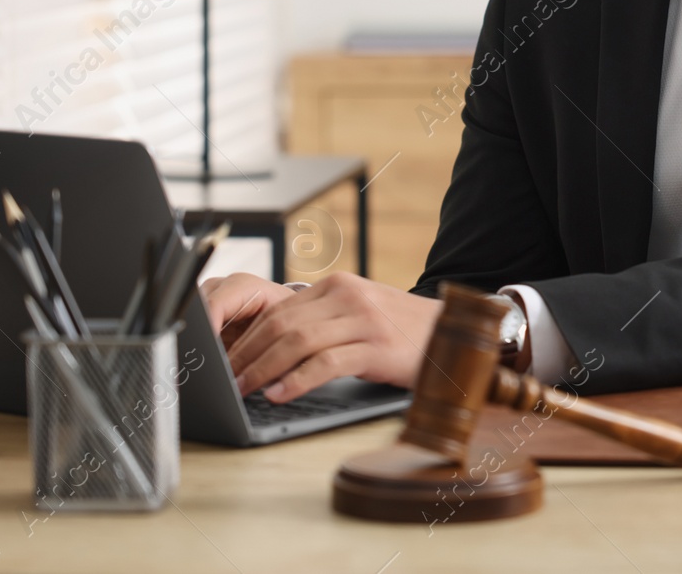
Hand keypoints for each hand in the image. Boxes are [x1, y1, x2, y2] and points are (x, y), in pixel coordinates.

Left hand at [203, 270, 443, 402]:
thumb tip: (274, 346)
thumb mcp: (360, 314)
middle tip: (225, 379)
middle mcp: (348, 296)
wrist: (456, 333)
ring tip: (243, 390)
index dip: (247, 337)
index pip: (279, 310)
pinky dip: (297, 380)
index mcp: (338, 286)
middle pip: (282, 324)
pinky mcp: (377, 347)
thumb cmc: (402, 332)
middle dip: (247, 354)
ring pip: (298, 342)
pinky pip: (326, 363)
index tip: (226, 361)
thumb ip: (323, 320)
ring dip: (264, 369)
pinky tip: (279, 394)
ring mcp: (364, 320)